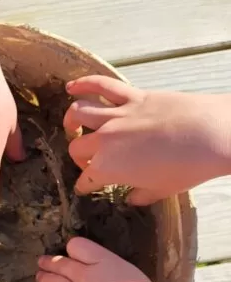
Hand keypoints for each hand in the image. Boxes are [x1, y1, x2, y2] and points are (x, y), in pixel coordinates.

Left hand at [34, 237, 186, 281]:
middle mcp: (86, 276)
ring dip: (43, 277)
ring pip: (50, 281)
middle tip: (44, 262)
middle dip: (51, 262)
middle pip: (61, 263)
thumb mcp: (137, 281)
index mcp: (107, 263)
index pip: (78, 245)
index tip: (72, 255)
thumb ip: (112, 273)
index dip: (73, 250)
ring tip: (40, 276)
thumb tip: (101, 274)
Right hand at [64, 76, 230, 204]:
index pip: (86, 180)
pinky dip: (83, 83)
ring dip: (71, 120)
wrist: (211, 135)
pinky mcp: (132, 96)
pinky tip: (71, 87)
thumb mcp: (161, 191)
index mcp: (108, 168)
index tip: (86, 188)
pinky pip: (102, 86)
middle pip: (77, 148)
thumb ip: (140, 195)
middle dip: (78, 157)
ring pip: (79, 113)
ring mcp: (116, 116)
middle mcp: (104, 141)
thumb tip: (131, 198)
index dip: (84, 186)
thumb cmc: (187, 167)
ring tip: (72, 126)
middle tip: (88, 161)